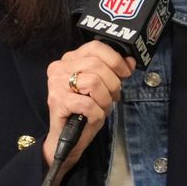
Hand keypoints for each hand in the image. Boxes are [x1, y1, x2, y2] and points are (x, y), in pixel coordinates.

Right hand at [43, 40, 133, 172]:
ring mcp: (56, 84)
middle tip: (113, 96)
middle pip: (97, 65)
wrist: (68, 138)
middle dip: (113, 83)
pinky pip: (88, 103)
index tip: (125, 72)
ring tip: (101, 107)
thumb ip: (115, 71)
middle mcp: (59, 68)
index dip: (115, 59)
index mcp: (69, 60)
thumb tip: (130, 61)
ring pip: (94, 82)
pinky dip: (97, 113)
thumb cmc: (85, 110)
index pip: (95, 47)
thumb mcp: (104, 87)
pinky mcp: (58, 102)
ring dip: (105, 99)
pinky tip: (92, 116)